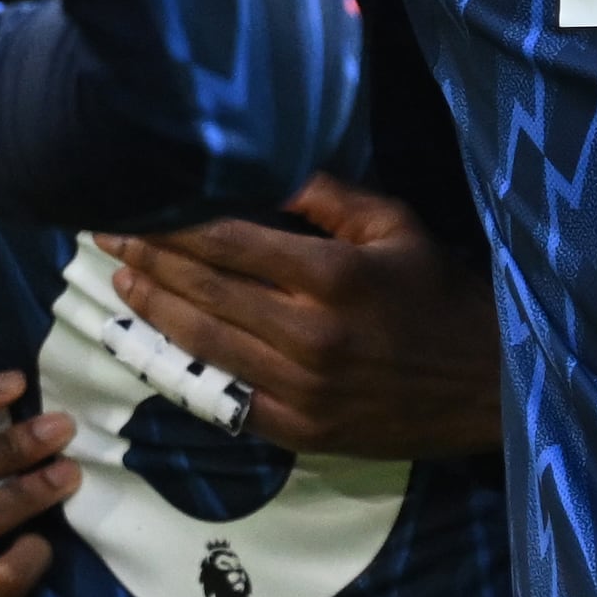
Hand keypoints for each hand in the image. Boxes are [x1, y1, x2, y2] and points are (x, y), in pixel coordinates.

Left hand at [107, 177, 499, 459]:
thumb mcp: (397, 226)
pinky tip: (161, 344)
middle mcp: (310, 335)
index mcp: (334, 277)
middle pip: (205, 290)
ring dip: (155, 311)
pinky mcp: (300, 432)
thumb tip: (260, 163)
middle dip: (150, 259)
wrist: (489, 386)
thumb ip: (327, 196)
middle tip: (108, 236)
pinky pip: (227, 397)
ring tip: (124, 282)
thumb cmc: (442, 293)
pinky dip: (187, 368)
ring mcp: (301, 390)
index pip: (228, 243)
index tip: (133, 206)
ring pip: (205, 344)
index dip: (171, 224)